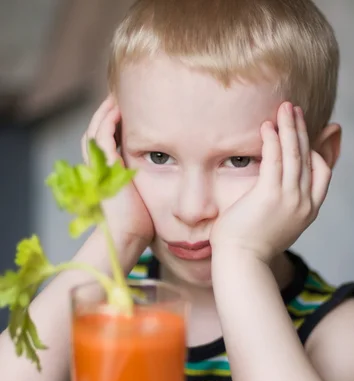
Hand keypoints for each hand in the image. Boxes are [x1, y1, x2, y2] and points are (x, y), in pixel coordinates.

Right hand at [82, 95, 153, 248]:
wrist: (129, 235)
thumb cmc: (142, 222)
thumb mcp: (148, 196)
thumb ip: (155, 182)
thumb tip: (178, 173)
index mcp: (109, 172)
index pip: (109, 140)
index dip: (117, 124)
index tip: (137, 110)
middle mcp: (101, 166)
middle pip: (100, 130)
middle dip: (110, 112)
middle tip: (126, 95)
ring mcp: (99, 165)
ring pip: (97, 129)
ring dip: (108, 111)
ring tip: (121, 95)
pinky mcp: (103, 166)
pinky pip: (101, 136)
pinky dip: (107, 121)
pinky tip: (118, 109)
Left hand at [210, 102, 331, 262]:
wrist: (242, 263)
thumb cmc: (251, 247)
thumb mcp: (276, 227)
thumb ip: (282, 208)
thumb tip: (274, 197)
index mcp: (308, 211)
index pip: (323, 175)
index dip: (316, 152)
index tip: (305, 137)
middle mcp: (304, 203)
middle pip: (309, 158)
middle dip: (302, 131)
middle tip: (295, 110)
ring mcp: (289, 199)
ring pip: (294, 154)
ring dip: (290, 127)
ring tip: (284, 108)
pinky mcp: (269, 195)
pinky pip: (274, 159)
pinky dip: (273, 140)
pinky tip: (268, 126)